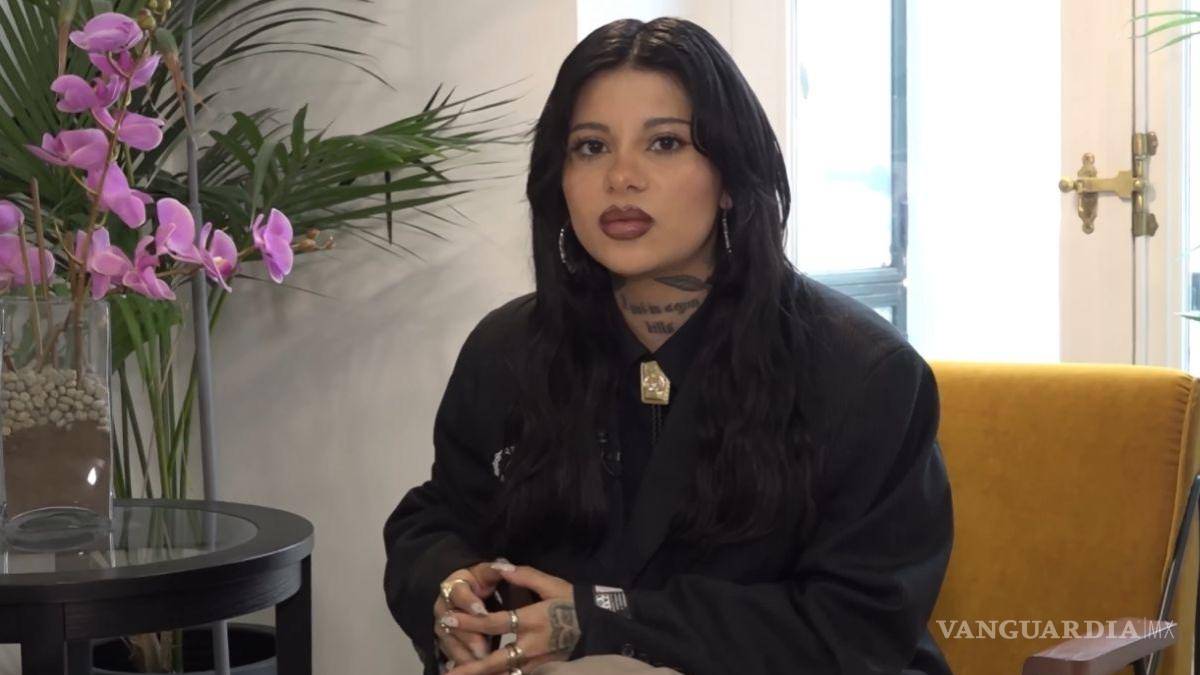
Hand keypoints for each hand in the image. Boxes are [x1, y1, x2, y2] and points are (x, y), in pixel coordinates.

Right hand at [434, 559, 510, 665]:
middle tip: (483, 649)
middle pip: (451, 622)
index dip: (469, 603)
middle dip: (468, 637)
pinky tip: (475, 671)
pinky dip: (461, 664)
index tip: (482, 612)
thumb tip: (507, 567)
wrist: (464, 591)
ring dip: (463, 654)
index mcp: (454, 586)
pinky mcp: (444, 641)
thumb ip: (496, 571)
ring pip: (448, 641)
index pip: (459, 593)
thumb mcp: (488, 573)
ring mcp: (441, 625)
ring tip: (481, 664)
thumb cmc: (482, 582)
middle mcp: (443, 606)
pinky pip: (449, 654)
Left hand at [444, 563, 578, 674]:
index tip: (448, 619)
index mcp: (532, 621)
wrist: (600, 625)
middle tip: (448, 671)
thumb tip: (500, 566)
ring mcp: (538, 662)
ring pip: (506, 674)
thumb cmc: (573, 602)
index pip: (494, 623)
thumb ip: (525, 576)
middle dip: (470, 667)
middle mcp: (532, 645)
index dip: (470, 623)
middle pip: (496, 660)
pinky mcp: (544, 669)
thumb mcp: (552, 584)